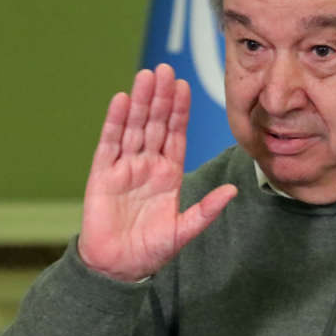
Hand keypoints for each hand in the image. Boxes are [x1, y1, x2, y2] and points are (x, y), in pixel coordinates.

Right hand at [78, 64, 236, 281]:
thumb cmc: (151, 251)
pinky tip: (121, 100)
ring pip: (134, 127)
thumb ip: (206, 210)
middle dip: (160, 97)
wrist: (117, 268)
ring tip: (146, 75)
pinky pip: (109, 143)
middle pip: (155, 123)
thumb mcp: (184, 230)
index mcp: (168, 174)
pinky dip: (115, 122)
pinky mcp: (102, 174)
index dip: (179, 110)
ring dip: (140, 101)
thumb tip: (234, 191)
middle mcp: (146, 165)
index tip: (185, 85)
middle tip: (166, 68)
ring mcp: (124, 167)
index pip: (175, 134)